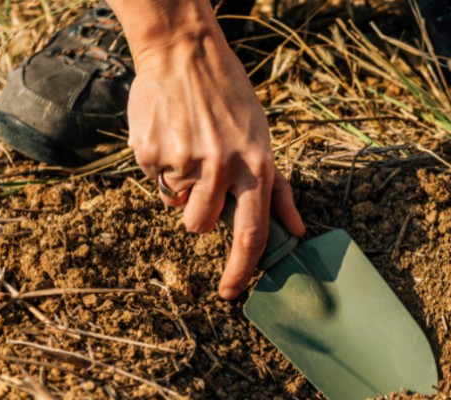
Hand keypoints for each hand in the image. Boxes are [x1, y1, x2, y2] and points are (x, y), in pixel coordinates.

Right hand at [128, 32, 304, 299]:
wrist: (186, 55)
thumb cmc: (232, 102)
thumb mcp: (264, 141)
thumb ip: (279, 191)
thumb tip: (299, 231)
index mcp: (256, 167)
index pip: (252, 234)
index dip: (241, 270)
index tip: (232, 294)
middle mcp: (222, 166)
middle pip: (201, 225)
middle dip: (199, 214)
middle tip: (204, 177)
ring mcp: (184, 159)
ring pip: (175, 205)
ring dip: (180, 189)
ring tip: (189, 151)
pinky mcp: (151, 151)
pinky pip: (153, 179)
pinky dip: (161, 164)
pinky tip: (172, 134)